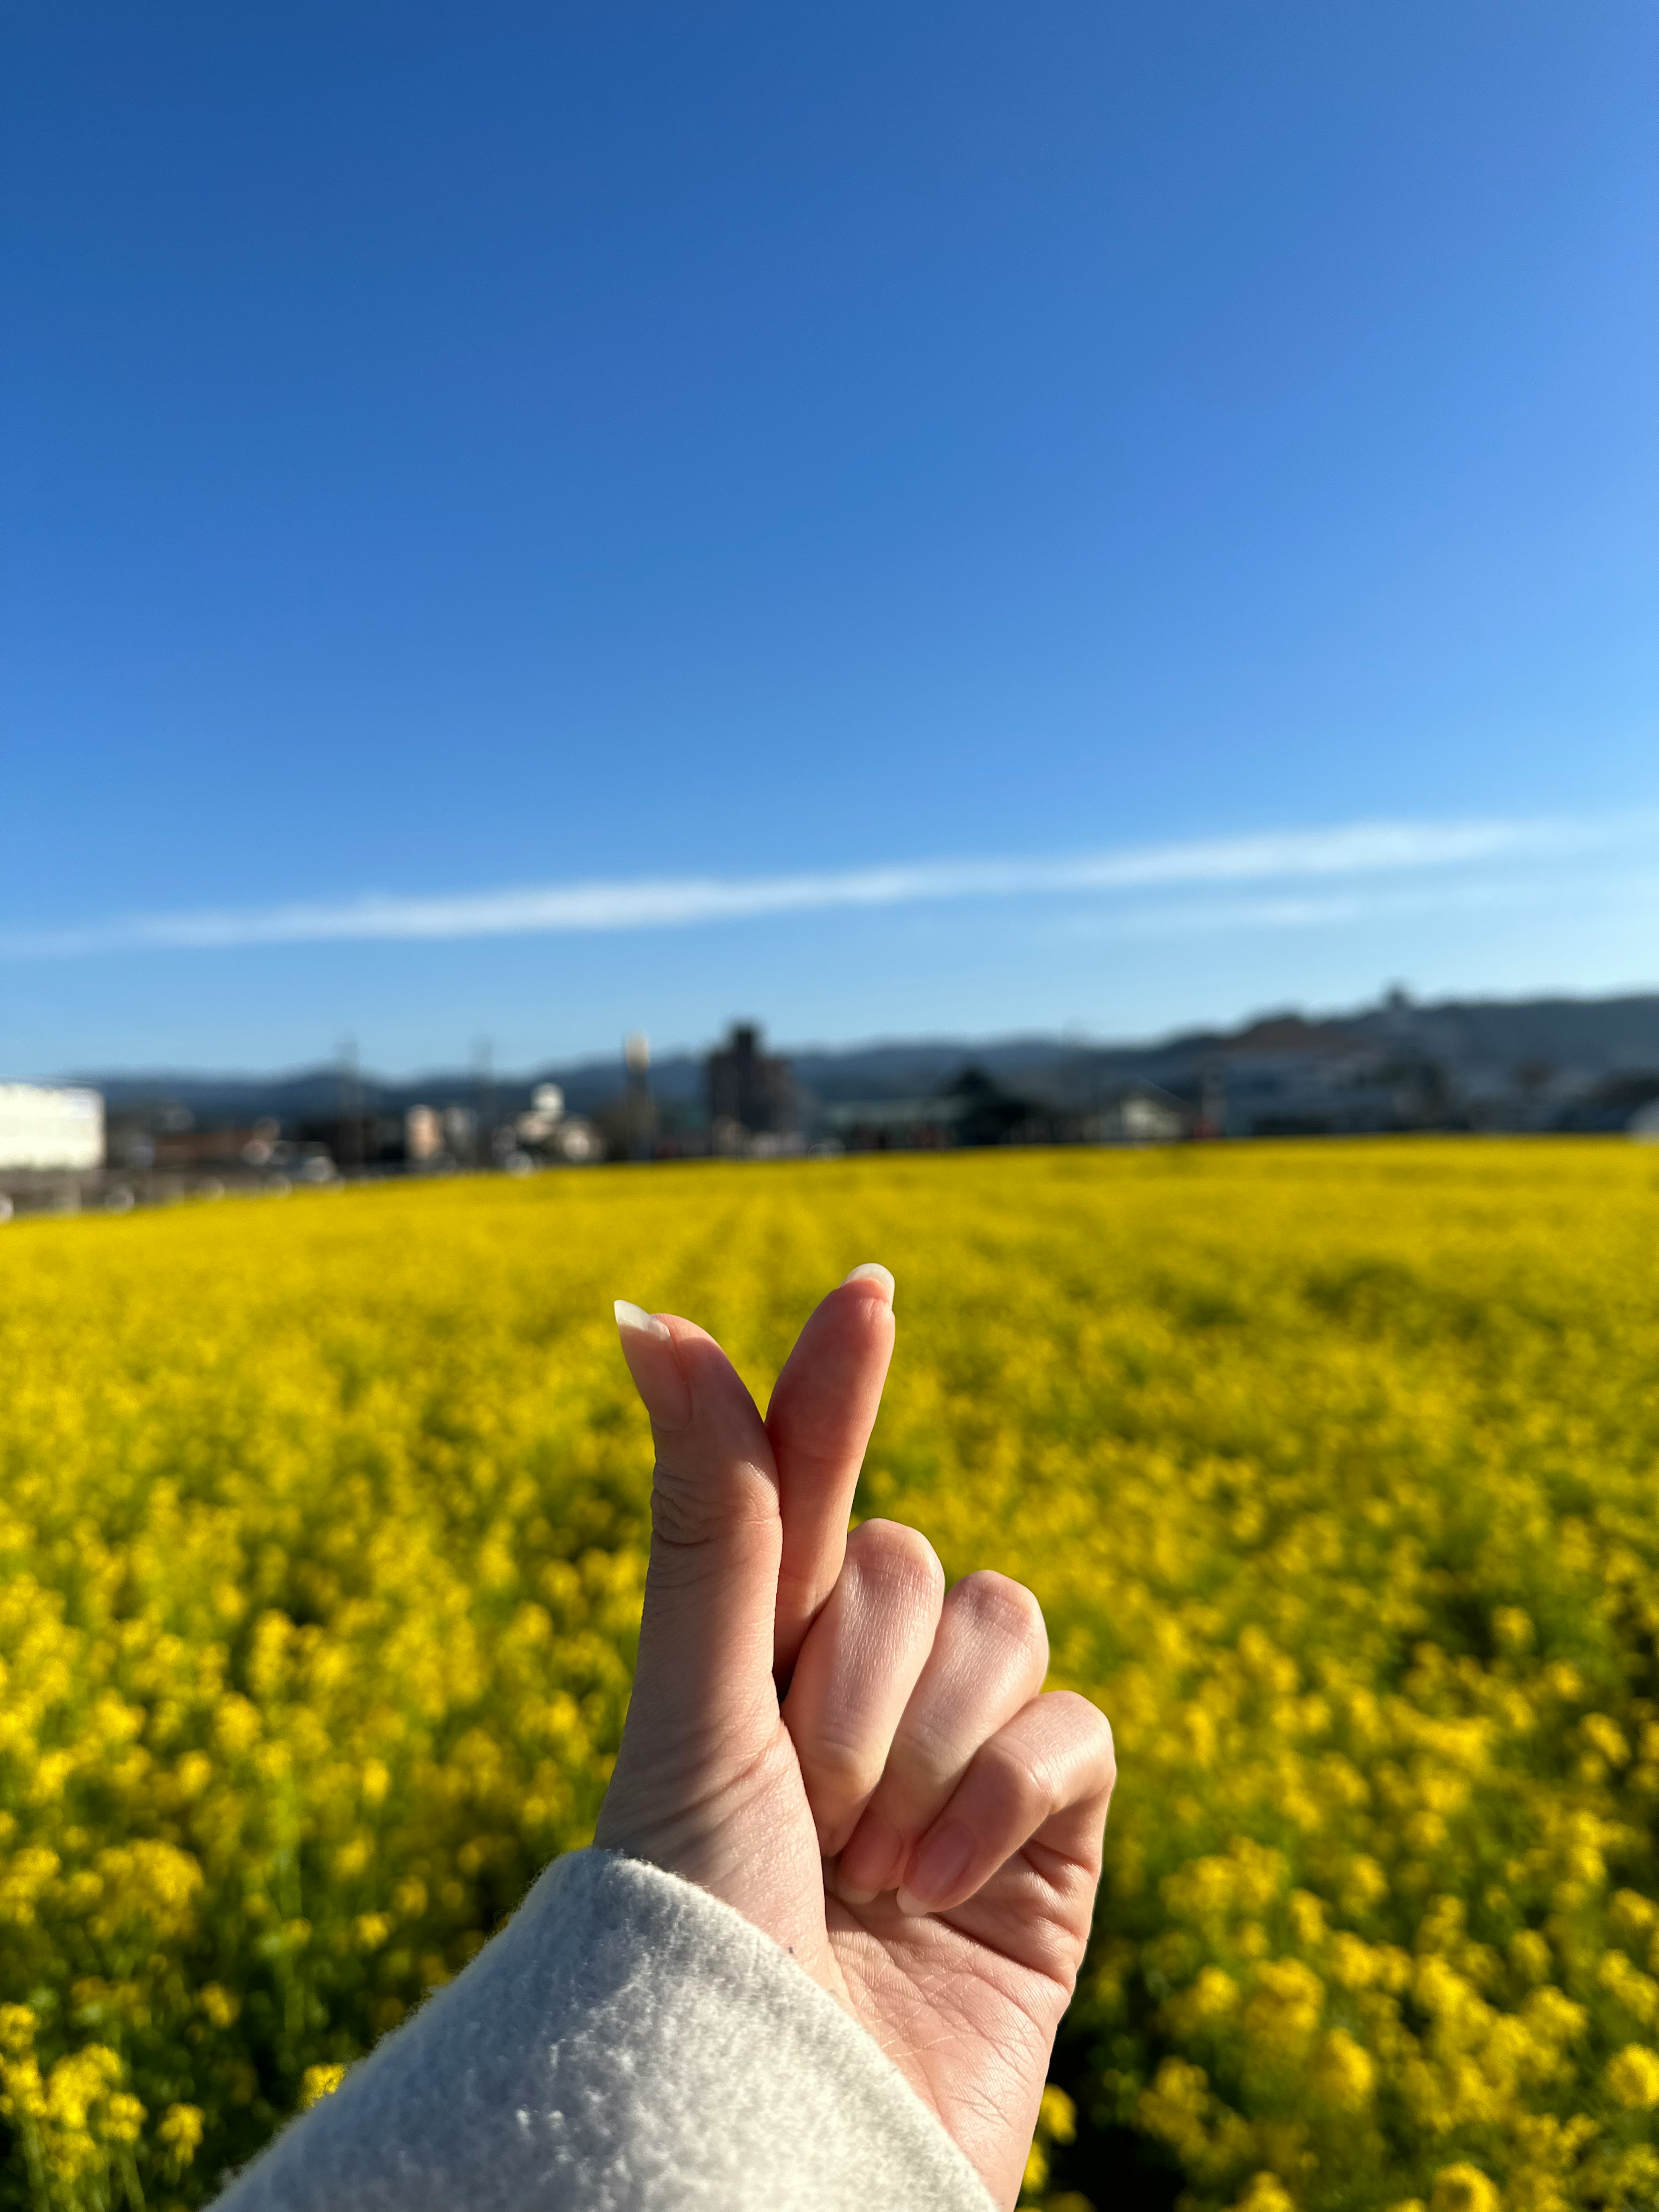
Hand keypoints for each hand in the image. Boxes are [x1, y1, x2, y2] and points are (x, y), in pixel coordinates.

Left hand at [595, 1267, 1115, 2208]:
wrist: (765, 2142)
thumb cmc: (694, 1938)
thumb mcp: (697, 1714)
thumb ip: (711, 1517)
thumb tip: (650, 1313)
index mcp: (756, 1667)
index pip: (803, 1486)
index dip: (832, 1386)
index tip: (867, 1288)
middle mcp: (863, 1704)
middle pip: (913, 1561)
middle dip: (853, 1676)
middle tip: (798, 1812)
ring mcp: (961, 1773)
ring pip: (1003, 1623)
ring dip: (927, 1738)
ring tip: (864, 1867)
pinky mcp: (1047, 1847)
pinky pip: (1078, 1729)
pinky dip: (1007, 1794)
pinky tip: (942, 1889)